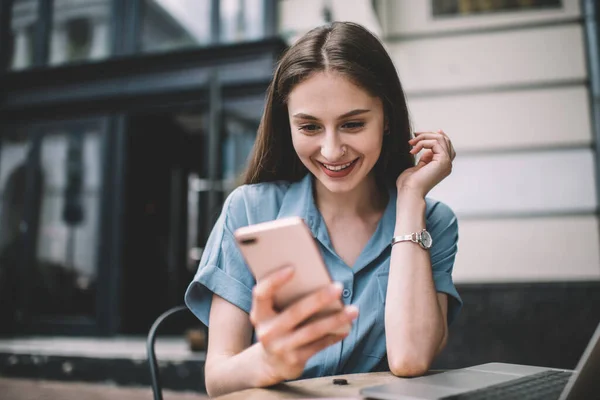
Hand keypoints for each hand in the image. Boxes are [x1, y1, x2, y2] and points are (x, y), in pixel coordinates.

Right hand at [249, 267, 358, 385]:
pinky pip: (318, 345)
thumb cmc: (278, 326)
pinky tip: (347, 327)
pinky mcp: (294, 360)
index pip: (261, 293)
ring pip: (312, 330)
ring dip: (335, 319)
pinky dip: (334, 335)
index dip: (274, 280)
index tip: (292, 268)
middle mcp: (267, 331)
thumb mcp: (273, 313)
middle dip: (319, 298)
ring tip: (353, 309)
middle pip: (295, 312)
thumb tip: (317, 281)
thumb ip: (285, 298)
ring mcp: (280, 347)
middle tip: (339, 286)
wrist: (271, 363)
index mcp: (259, 313)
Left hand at [396, 129, 455, 197]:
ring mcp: (447, 162)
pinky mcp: (443, 160)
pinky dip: (422, 143)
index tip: (422, 133)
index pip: (446, 146)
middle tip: (414, 135)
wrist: (410, 192)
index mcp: (443, 166)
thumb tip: (428, 151)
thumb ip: (425, 159)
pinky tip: (413, 151)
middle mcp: (447, 164)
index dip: (437, 136)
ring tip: (411, 143)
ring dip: (424, 137)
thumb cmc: (409, 184)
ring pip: (440, 139)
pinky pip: (435, 143)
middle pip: (444, 140)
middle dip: (428, 135)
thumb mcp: (418, 168)